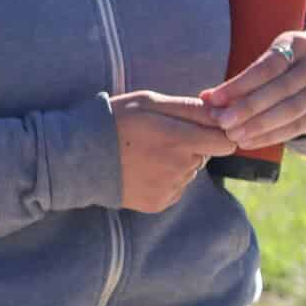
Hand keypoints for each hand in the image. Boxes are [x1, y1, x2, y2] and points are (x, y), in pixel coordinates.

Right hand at [108, 92, 231, 212]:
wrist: (79, 156)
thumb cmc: (116, 120)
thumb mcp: (151, 102)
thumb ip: (191, 109)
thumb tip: (222, 113)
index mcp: (181, 139)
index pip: (225, 142)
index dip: (218, 133)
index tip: (204, 127)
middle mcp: (180, 167)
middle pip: (207, 155)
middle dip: (195, 144)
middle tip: (163, 136)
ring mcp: (170, 188)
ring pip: (191, 171)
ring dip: (179, 161)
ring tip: (148, 152)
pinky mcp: (159, 203)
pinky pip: (177, 188)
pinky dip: (167, 179)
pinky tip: (144, 169)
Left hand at [200, 32, 305, 150]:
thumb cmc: (280, 68)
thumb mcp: (266, 62)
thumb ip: (240, 81)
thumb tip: (206, 99)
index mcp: (299, 44)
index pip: (267, 67)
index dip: (239, 85)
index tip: (214, 99)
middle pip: (281, 89)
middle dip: (248, 108)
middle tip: (223, 122)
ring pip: (290, 110)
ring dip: (259, 125)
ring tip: (234, 135)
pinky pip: (296, 127)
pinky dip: (270, 137)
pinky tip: (249, 142)